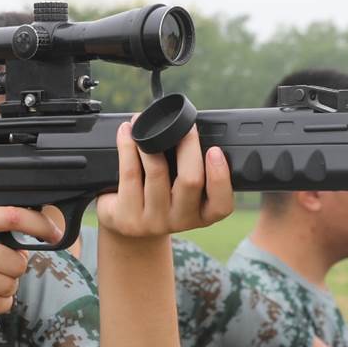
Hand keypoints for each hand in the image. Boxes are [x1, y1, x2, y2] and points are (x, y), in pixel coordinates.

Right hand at [0, 205, 58, 312]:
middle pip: (15, 261)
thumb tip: (16, 236)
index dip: (40, 225)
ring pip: (7, 284)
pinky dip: (2, 303)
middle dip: (19, 266)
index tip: (53, 233)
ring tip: (0, 282)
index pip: (14, 217)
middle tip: (8, 265)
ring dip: (10, 286)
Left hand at [94, 121, 231, 239]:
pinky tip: (126, 133)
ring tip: (142, 123)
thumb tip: (188, 126)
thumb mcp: (182, 189)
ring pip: (157, 172)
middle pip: (190, 181)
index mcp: (202, 214)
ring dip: (150, 141)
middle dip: (188, 146)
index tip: (215, 150)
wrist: (126, 223)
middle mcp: (181, 221)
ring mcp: (153, 221)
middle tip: (183, 126)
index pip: (221, 205)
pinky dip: (127, 147)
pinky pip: (130, 174)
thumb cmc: (160, 195)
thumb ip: (192, 166)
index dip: (220, 177)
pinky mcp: (128, 217)